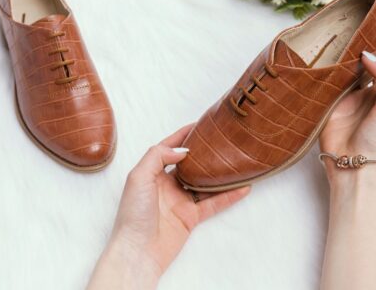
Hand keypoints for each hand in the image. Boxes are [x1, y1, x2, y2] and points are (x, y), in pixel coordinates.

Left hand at [87, 124, 249, 289]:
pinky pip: (213, 203)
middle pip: (189, 164)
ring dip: (219, 174)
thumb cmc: (133, 214)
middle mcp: (167, 184)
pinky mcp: (191, 217)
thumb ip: (157, 156)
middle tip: (220, 140)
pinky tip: (242, 187)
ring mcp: (181, 200)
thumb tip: (182, 149)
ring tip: (235, 160)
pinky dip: (229, 196)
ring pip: (204, 182)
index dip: (182, 135)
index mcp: (152, 173)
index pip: (169, 148)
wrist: (138, 251)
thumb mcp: (138, 177)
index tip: (198, 124)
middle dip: (203, 152)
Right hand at [320, 51, 375, 182]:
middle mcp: (360, 94)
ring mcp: (341, 100)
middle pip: (353, 69)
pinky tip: (316, 69)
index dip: (369, 54)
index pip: (375, 66)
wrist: (356, 161)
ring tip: (328, 51)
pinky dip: (319, 79)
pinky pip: (321, 88)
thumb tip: (367, 56)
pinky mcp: (324, 106)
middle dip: (348, 57)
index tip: (360, 39)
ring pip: (336, 76)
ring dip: (332, 67)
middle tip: (341, 41)